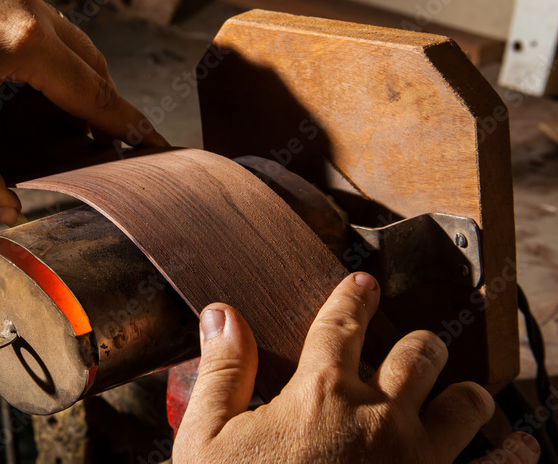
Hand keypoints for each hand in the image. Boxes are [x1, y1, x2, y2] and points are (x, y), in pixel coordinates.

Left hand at [0, 0, 166, 223]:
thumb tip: (5, 213)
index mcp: (25, 41)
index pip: (93, 90)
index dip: (126, 122)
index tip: (155, 140)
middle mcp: (25, 5)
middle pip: (88, 58)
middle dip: (103, 99)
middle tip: (112, 135)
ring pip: (62, 33)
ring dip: (74, 69)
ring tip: (72, 107)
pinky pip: (33, 15)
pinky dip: (47, 46)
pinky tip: (27, 68)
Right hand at [173, 272, 540, 462]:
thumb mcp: (207, 440)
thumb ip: (221, 373)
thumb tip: (221, 314)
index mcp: (320, 395)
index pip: (341, 324)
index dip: (353, 298)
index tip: (363, 285)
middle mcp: (379, 419)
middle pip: (417, 355)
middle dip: (418, 344)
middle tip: (418, 346)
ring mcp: (418, 463)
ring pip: (465, 406)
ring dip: (463, 393)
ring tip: (463, 392)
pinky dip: (513, 454)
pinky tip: (522, 447)